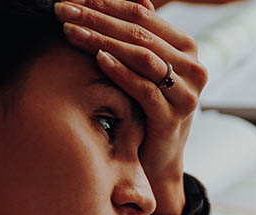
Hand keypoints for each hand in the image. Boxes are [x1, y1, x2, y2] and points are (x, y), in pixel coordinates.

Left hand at [56, 0, 208, 214]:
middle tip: (62, 10)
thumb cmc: (148, 107)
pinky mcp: (173, 118)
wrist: (158, 158)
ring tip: (70, 32)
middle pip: (140, 34)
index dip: (106, 4)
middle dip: (97, 19)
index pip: (143, 15)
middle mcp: (194, 68)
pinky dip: (120, 71)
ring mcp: (186, 94)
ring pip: (142, 57)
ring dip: (102, 41)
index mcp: (187, 48)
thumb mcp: (146, 68)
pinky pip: (144, 88)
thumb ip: (143, 34)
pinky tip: (98, 59)